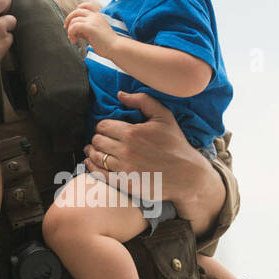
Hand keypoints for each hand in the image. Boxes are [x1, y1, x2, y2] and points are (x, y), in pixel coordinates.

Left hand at [64, 1, 115, 54]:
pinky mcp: (90, 27)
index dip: (78, 9)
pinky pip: (74, 26)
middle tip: (66, 28)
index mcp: (98, 16)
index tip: (74, 20)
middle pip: (77, 11)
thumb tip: (75, 32)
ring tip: (73, 39)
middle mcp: (95, 16)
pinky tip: (74, 40)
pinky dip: (71, 33)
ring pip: (74, 20)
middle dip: (69, 19)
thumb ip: (85, 30)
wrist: (115, 48)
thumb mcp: (94, 33)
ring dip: (70, 30)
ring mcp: (93, 21)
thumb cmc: (107, 43)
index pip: (87, 5)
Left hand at [83, 90, 221, 231]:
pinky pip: (99, 174)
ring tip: (94, 150)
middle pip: (97, 141)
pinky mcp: (124, 183)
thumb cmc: (176, 145)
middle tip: (101, 139)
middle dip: (98, 138)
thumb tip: (120, 94)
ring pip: (96, 157)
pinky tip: (92, 162)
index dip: (103, 126)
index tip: (107, 128)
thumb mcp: (164, 117)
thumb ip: (142, 101)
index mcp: (132, 133)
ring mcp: (124, 169)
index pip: (103, 126)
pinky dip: (92, 167)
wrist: (186, 175)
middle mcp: (126, 151)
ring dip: (93, 152)